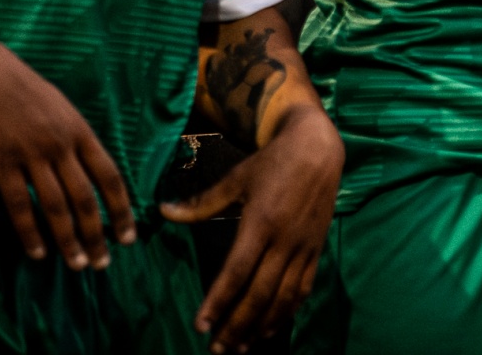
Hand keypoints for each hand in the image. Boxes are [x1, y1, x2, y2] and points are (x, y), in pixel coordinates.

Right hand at [0, 35, 134, 268]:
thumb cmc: (29, 93)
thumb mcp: (66, 110)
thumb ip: (80, 141)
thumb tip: (96, 172)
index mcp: (82, 133)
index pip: (110, 177)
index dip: (121, 209)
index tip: (128, 236)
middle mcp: (61, 147)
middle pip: (85, 198)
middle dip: (97, 234)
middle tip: (102, 263)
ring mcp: (31, 156)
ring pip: (55, 206)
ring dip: (68, 240)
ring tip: (77, 264)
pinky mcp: (2, 164)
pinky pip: (17, 205)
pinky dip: (29, 232)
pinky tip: (38, 252)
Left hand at [162, 104, 342, 353]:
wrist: (318, 148)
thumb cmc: (272, 162)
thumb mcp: (235, 178)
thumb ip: (201, 203)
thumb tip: (164, 212)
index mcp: (260, 222)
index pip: (236, 272)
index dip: (218, 302)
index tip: (202, 326)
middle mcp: (284, 240)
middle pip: (259, 293)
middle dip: (237, 325)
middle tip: (218, 349)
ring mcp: (303, 247)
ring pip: (283, 297)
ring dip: (262, 326)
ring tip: (243, 347)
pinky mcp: (316, 249)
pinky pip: (303, 288)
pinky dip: (288, 311)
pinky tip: (272, 326)